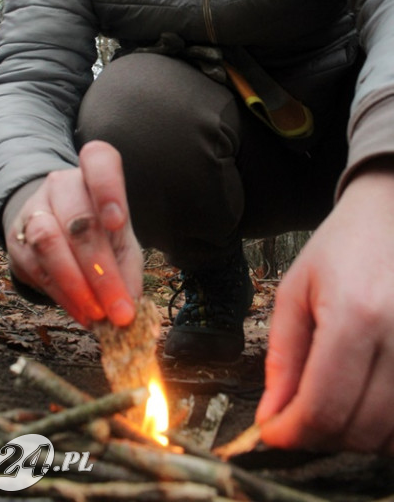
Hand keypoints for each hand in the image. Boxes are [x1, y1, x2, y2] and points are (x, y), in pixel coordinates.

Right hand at [6, 141, 143, 327]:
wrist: (52, 224)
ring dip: (76, 286)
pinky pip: (35, 266)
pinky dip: (61, 294)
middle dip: (100, 271)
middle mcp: (62, 184)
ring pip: (49, 242)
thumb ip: (128, 268)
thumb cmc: (96, 230)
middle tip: (118, 308)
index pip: (98, 160)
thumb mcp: (120, 240)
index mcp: (93, 172)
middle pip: (78, 220)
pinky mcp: (16, 237)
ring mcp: (35, 208)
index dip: (108, 189)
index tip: (117, 223)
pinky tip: (80, 311)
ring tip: (96, 315)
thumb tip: (132, 309)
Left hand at [256, 161, 393, 453]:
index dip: (291, 432)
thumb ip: (282, 356)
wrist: (391, 216)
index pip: (324, 405)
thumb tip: (272, 415)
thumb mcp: (296, 290)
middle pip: (360, 429)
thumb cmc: (342, 247)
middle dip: (318, 435)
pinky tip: (363, 399)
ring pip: (390, 436)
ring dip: (353, 434)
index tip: (272, 431)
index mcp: (356, 314)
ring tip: (330, 401)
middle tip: (296, 415)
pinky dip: (385, 427)